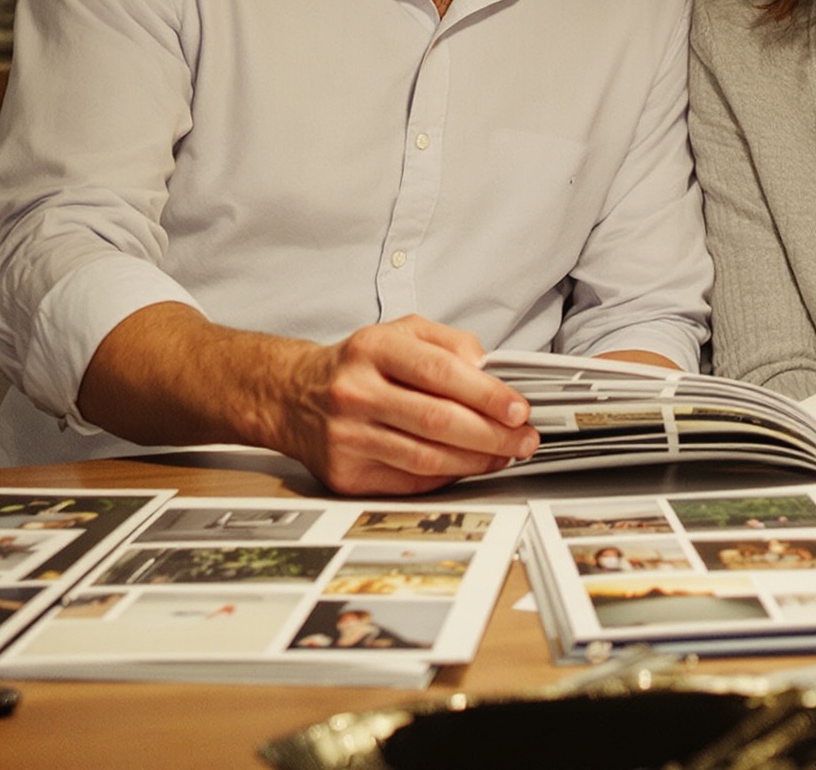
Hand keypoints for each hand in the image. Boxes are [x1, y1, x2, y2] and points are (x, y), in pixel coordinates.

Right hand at [276, 316, 539, 494]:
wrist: (292, 396)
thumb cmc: (356, 365)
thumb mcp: (399, 333)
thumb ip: (447, 341)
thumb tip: (487, 367)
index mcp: (371, 349)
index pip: (439, 372)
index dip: (486, 393)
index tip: (517, 408)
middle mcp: (355, 392)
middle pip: (437, 420)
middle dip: (492, 434)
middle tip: (523, 439)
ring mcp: (347, 437)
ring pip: (426, 458)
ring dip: (476, 461)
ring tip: (503, 455)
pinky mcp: (345, 473)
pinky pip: (409, 482)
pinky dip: (446, 477)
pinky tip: (466, 466)